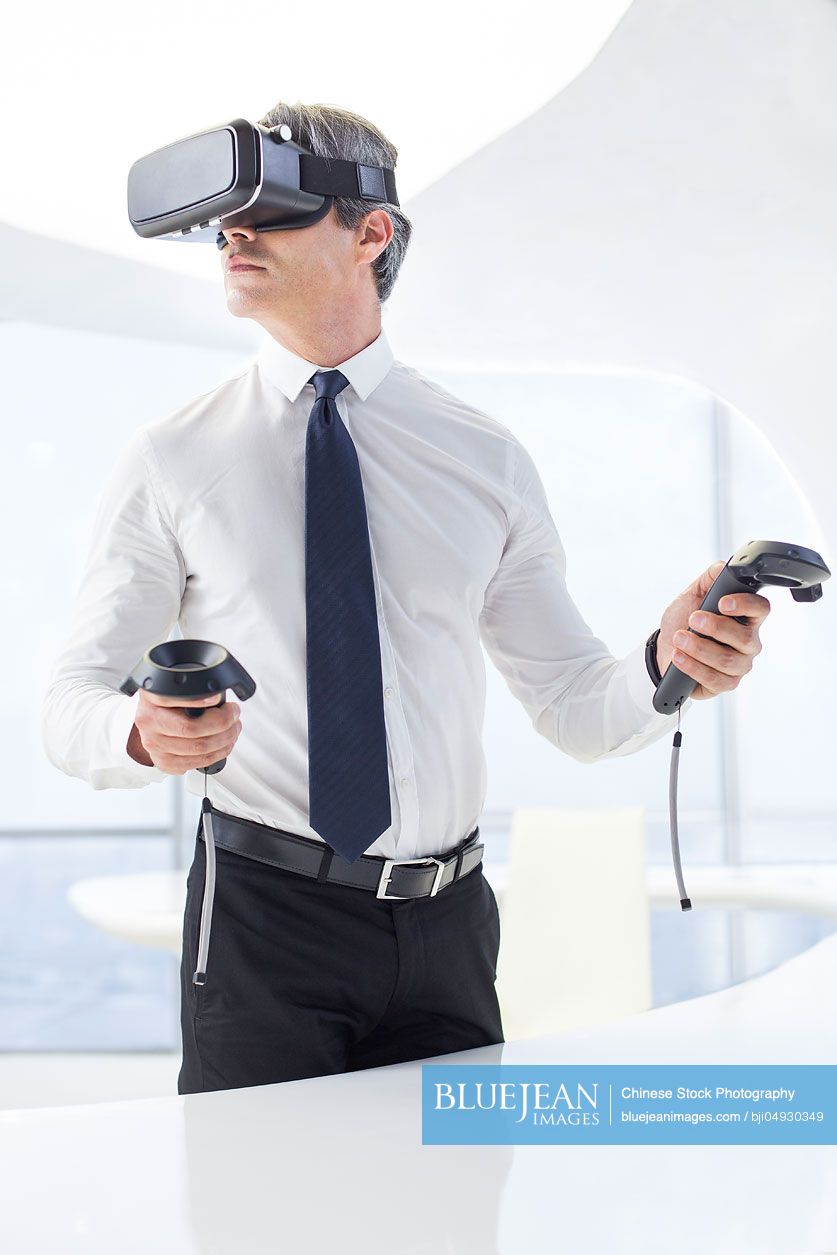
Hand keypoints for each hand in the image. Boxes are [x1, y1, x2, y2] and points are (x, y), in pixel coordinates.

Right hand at [127, 691, 241, 771]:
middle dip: (223, 722)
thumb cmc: (168, 704)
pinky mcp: (164, 762)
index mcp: (150, 699)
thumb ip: (191, 690)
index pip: (170, 700)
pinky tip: (222, 745)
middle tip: (233, 715)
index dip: (198, 701)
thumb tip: (219, 698)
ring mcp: (154, 745)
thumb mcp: (174, 688)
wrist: (152, 722)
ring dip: (225, 739)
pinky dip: (216, 755)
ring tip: (233, 729)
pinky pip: (196, 763)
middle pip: (191, 728)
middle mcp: (149, 723)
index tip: (217, 699)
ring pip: (198, 748)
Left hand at [655, 560, 770, 700]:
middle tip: (692, 619)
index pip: (761, 609)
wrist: (664, 649)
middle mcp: (748, 643)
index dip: (746, 604)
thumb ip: (709, 579)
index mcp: (746, 618)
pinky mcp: (726, 683)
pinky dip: (693, 666)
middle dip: (715, 628)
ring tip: (679, 638)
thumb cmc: (683, 622)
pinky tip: (679, 657)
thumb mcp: (692, 595)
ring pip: (727, 660)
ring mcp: (739, 665)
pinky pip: (714, 678)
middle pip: (744, 637)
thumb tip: (722, 567)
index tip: (722, 603)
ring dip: (699, 648)